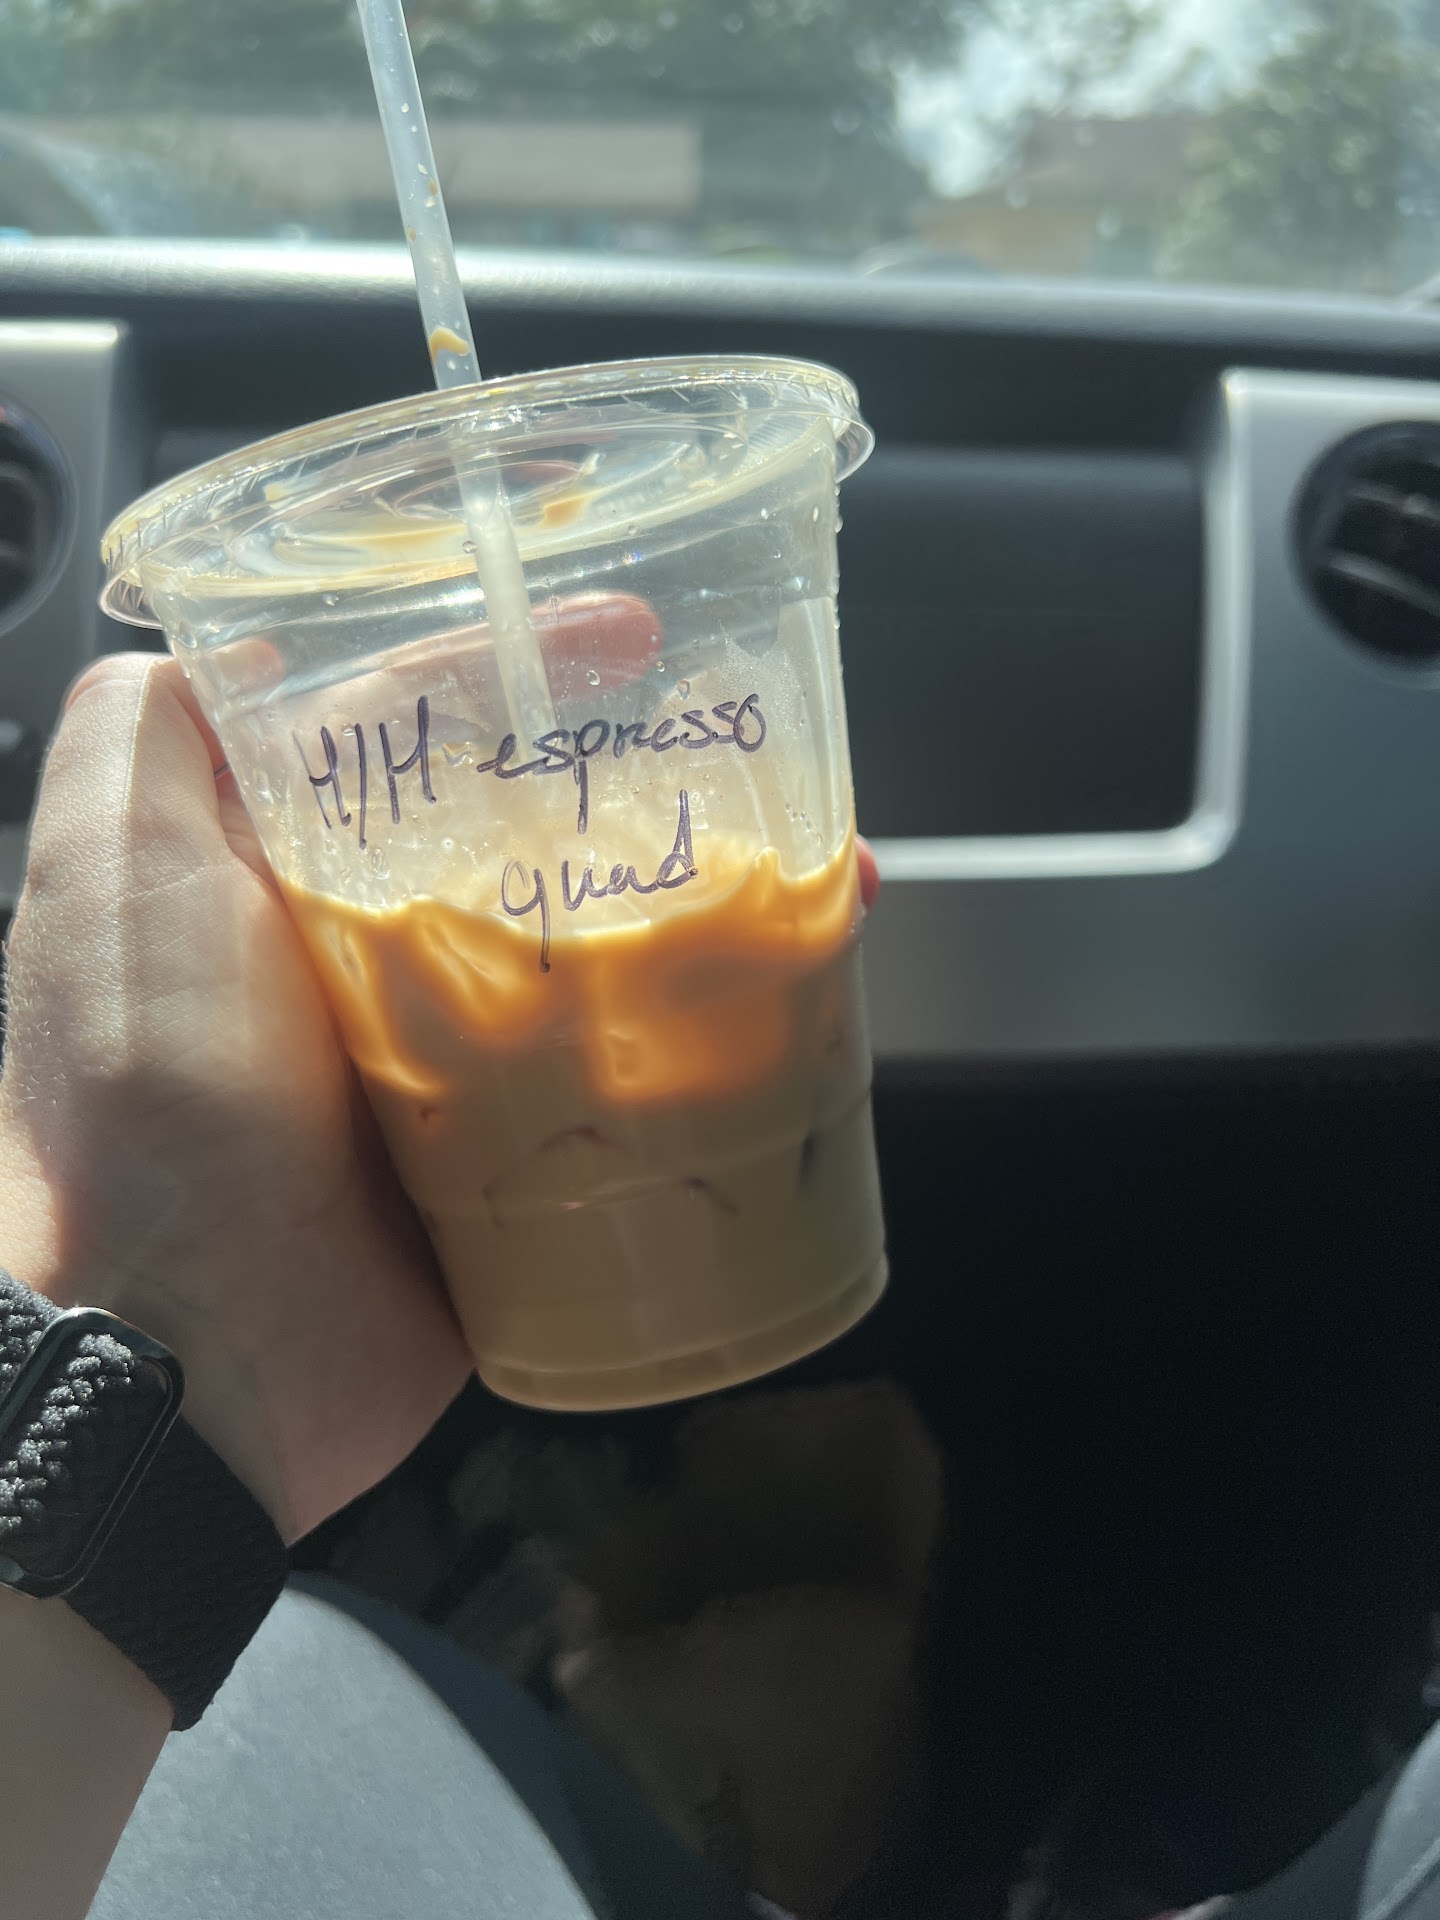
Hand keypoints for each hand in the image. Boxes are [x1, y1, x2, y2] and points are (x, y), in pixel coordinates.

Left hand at [0, 652, 880, 1543]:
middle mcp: (374, 966)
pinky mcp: (522, 1172)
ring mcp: (456, 1073)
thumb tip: (210, 646)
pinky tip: (803, 1016)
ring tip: (829, 886)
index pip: (424, 738)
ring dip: (716, 914)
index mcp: (287, 885)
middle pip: (535, 843)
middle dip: (650, 791)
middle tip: (763, 768)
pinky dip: (718, 1049)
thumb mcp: (111, 882)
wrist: (192, 1355)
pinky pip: (631, 1088)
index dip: (525, 668)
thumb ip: (138, 750)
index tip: (632, 634)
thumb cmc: (145, 1102)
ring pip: (605, 960)